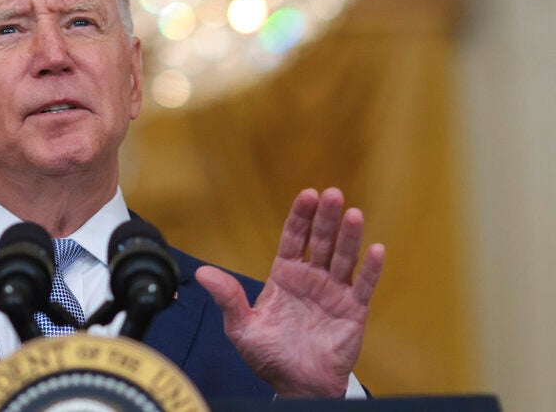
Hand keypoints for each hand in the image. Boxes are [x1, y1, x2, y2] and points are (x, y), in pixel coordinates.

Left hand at [195, 187, 384, 397]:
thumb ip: (227, 298)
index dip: (301, 216)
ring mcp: (334, 292)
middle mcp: (311, 278)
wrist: (296, 386)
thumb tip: (203, 272)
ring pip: (343, 258)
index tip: (307, 194)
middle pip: (321, 241)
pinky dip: (371, 269)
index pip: (295, 238)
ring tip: (352, 214)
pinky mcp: (353, 311)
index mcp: (285, 275)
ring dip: (349, 236)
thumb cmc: (269, 356)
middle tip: (331, 194)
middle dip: (325, 218)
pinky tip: (377, 249)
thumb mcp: (241, 327)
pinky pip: (364, 287)